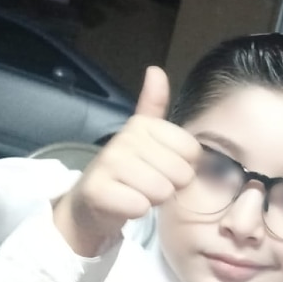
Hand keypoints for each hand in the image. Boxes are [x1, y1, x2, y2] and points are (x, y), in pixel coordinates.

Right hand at [52, 67, 199, 255]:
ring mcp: (109, 164)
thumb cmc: (126, 170)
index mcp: (143, 124)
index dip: (183, 166)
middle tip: (146, 183)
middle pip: (181, 174)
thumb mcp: (144, 136)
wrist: (90, 202)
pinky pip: (140, 206)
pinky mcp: (99, 191)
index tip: (161, 166)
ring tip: (135, 192)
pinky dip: (136, 211)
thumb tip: (156, 70)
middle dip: (169, 185)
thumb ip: (154, 105)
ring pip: (162, 191)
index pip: (192, 151)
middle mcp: (125, 138)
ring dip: (152, 200)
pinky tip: (124, 204)